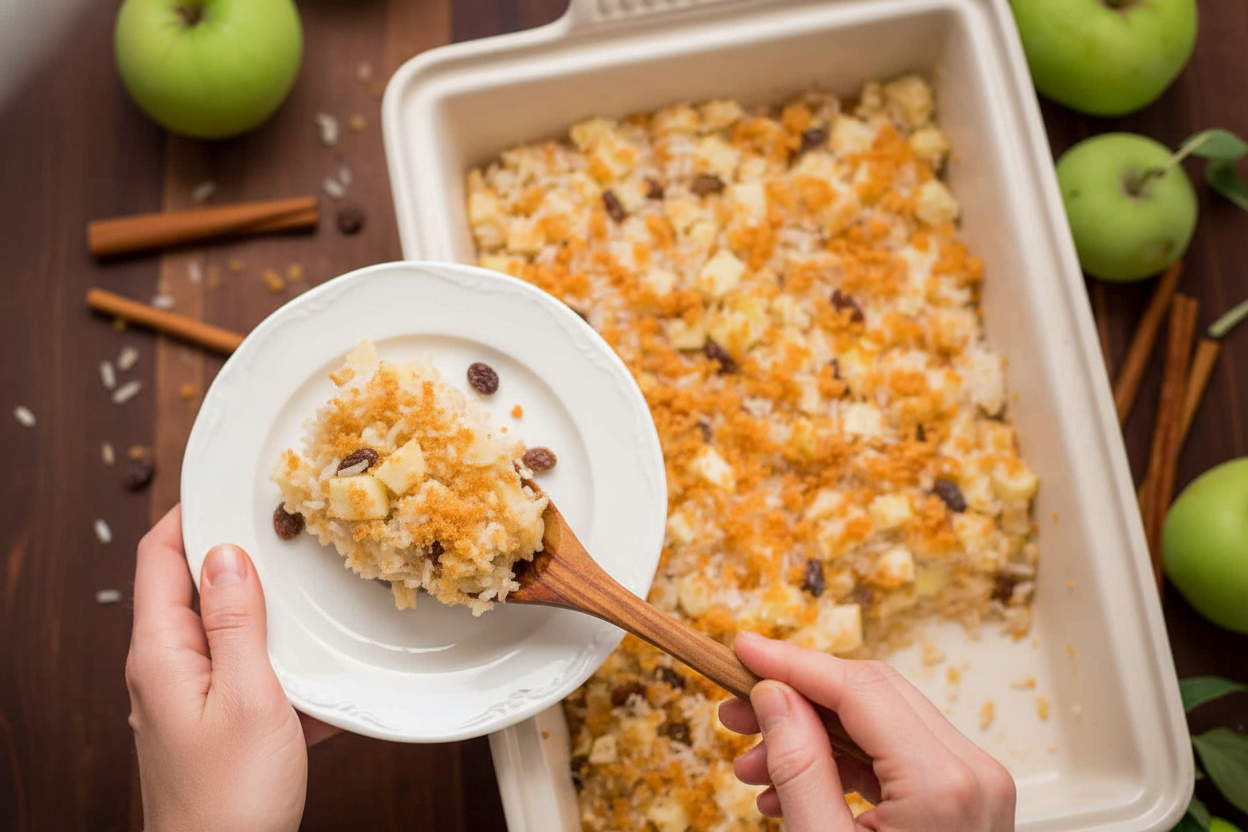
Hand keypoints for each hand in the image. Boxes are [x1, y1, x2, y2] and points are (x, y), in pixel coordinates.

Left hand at [125, 506, 336, 831]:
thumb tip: (225, 556)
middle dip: (235, 555)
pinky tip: (319, 681)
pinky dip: (279, 665)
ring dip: (265, 613)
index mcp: (162, 654)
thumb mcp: (248, 698)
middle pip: (191, 589)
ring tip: (309, 597)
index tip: (227, 485)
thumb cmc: (231, 801)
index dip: (188, 514)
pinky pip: (245, 674)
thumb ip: (236, 623)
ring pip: (225, 631)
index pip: (159, 559)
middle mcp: (166, 670)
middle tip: (283, 530)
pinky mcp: (213, 725)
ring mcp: (188, 699)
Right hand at [719, 632, 1014, 831]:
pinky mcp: (964, 803)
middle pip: (871, 694)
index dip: (791, 662)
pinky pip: (894, 760)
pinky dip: (838, 764)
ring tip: (750, 765)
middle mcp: (971, 773)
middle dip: (795, 695)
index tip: (741, 649)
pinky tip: (787, 790)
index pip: (857, 688)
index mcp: (942, 783)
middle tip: (733, 707)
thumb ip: (799, 769)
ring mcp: (974, 788)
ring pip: (879, 724)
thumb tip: (775, 698)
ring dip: (810, 734)